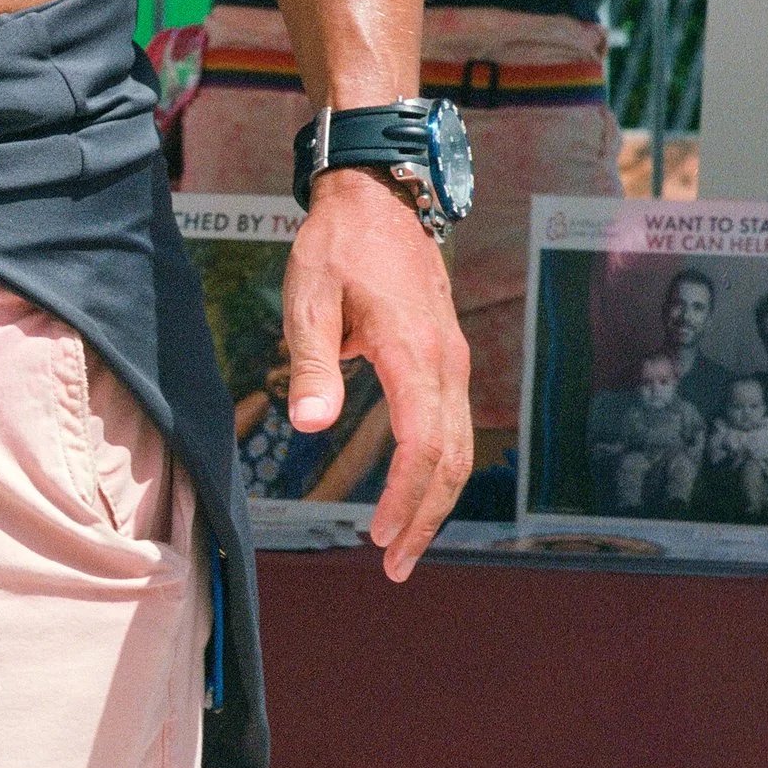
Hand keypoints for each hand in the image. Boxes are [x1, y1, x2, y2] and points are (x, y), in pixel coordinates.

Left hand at [280, 169, 472, 579]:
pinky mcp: (447, 360)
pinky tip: (413, 494)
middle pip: (452, 459)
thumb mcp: (308, 299)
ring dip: (435, 500)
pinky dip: (437, 470)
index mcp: (413, 351)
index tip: (380, 538)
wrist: (377, 200)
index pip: (423, 443)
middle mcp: (447, 362)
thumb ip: (311, 364)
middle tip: (393, 566)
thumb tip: (309, 427)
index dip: (406, 497)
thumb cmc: (335, 248)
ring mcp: (453, 361)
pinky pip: (452, 427)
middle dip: (426, 517)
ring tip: (402, 545)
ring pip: (460, 447)